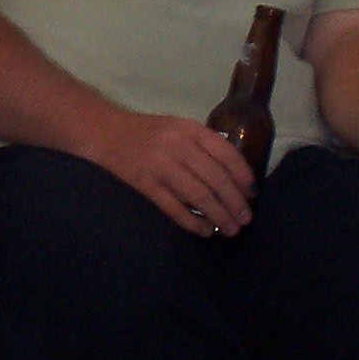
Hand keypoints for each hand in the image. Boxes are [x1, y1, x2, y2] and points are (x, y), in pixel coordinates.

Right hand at [80, 110, 256, 237]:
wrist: (106, 133)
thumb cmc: (148, 132)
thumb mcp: (178, 128)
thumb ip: (202, 144)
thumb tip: (233, 176)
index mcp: (190, 129)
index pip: (225, 153)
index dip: (242, 175)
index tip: (252, 194)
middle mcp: (178, 145)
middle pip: (215, 178)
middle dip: (234, 201)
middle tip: (245, 219)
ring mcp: (161, 165)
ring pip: (198, 195)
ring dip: (218, 215)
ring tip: (230, 229)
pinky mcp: (145, 183)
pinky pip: (174, 207)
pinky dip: (192, 222)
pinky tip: (204, 231)